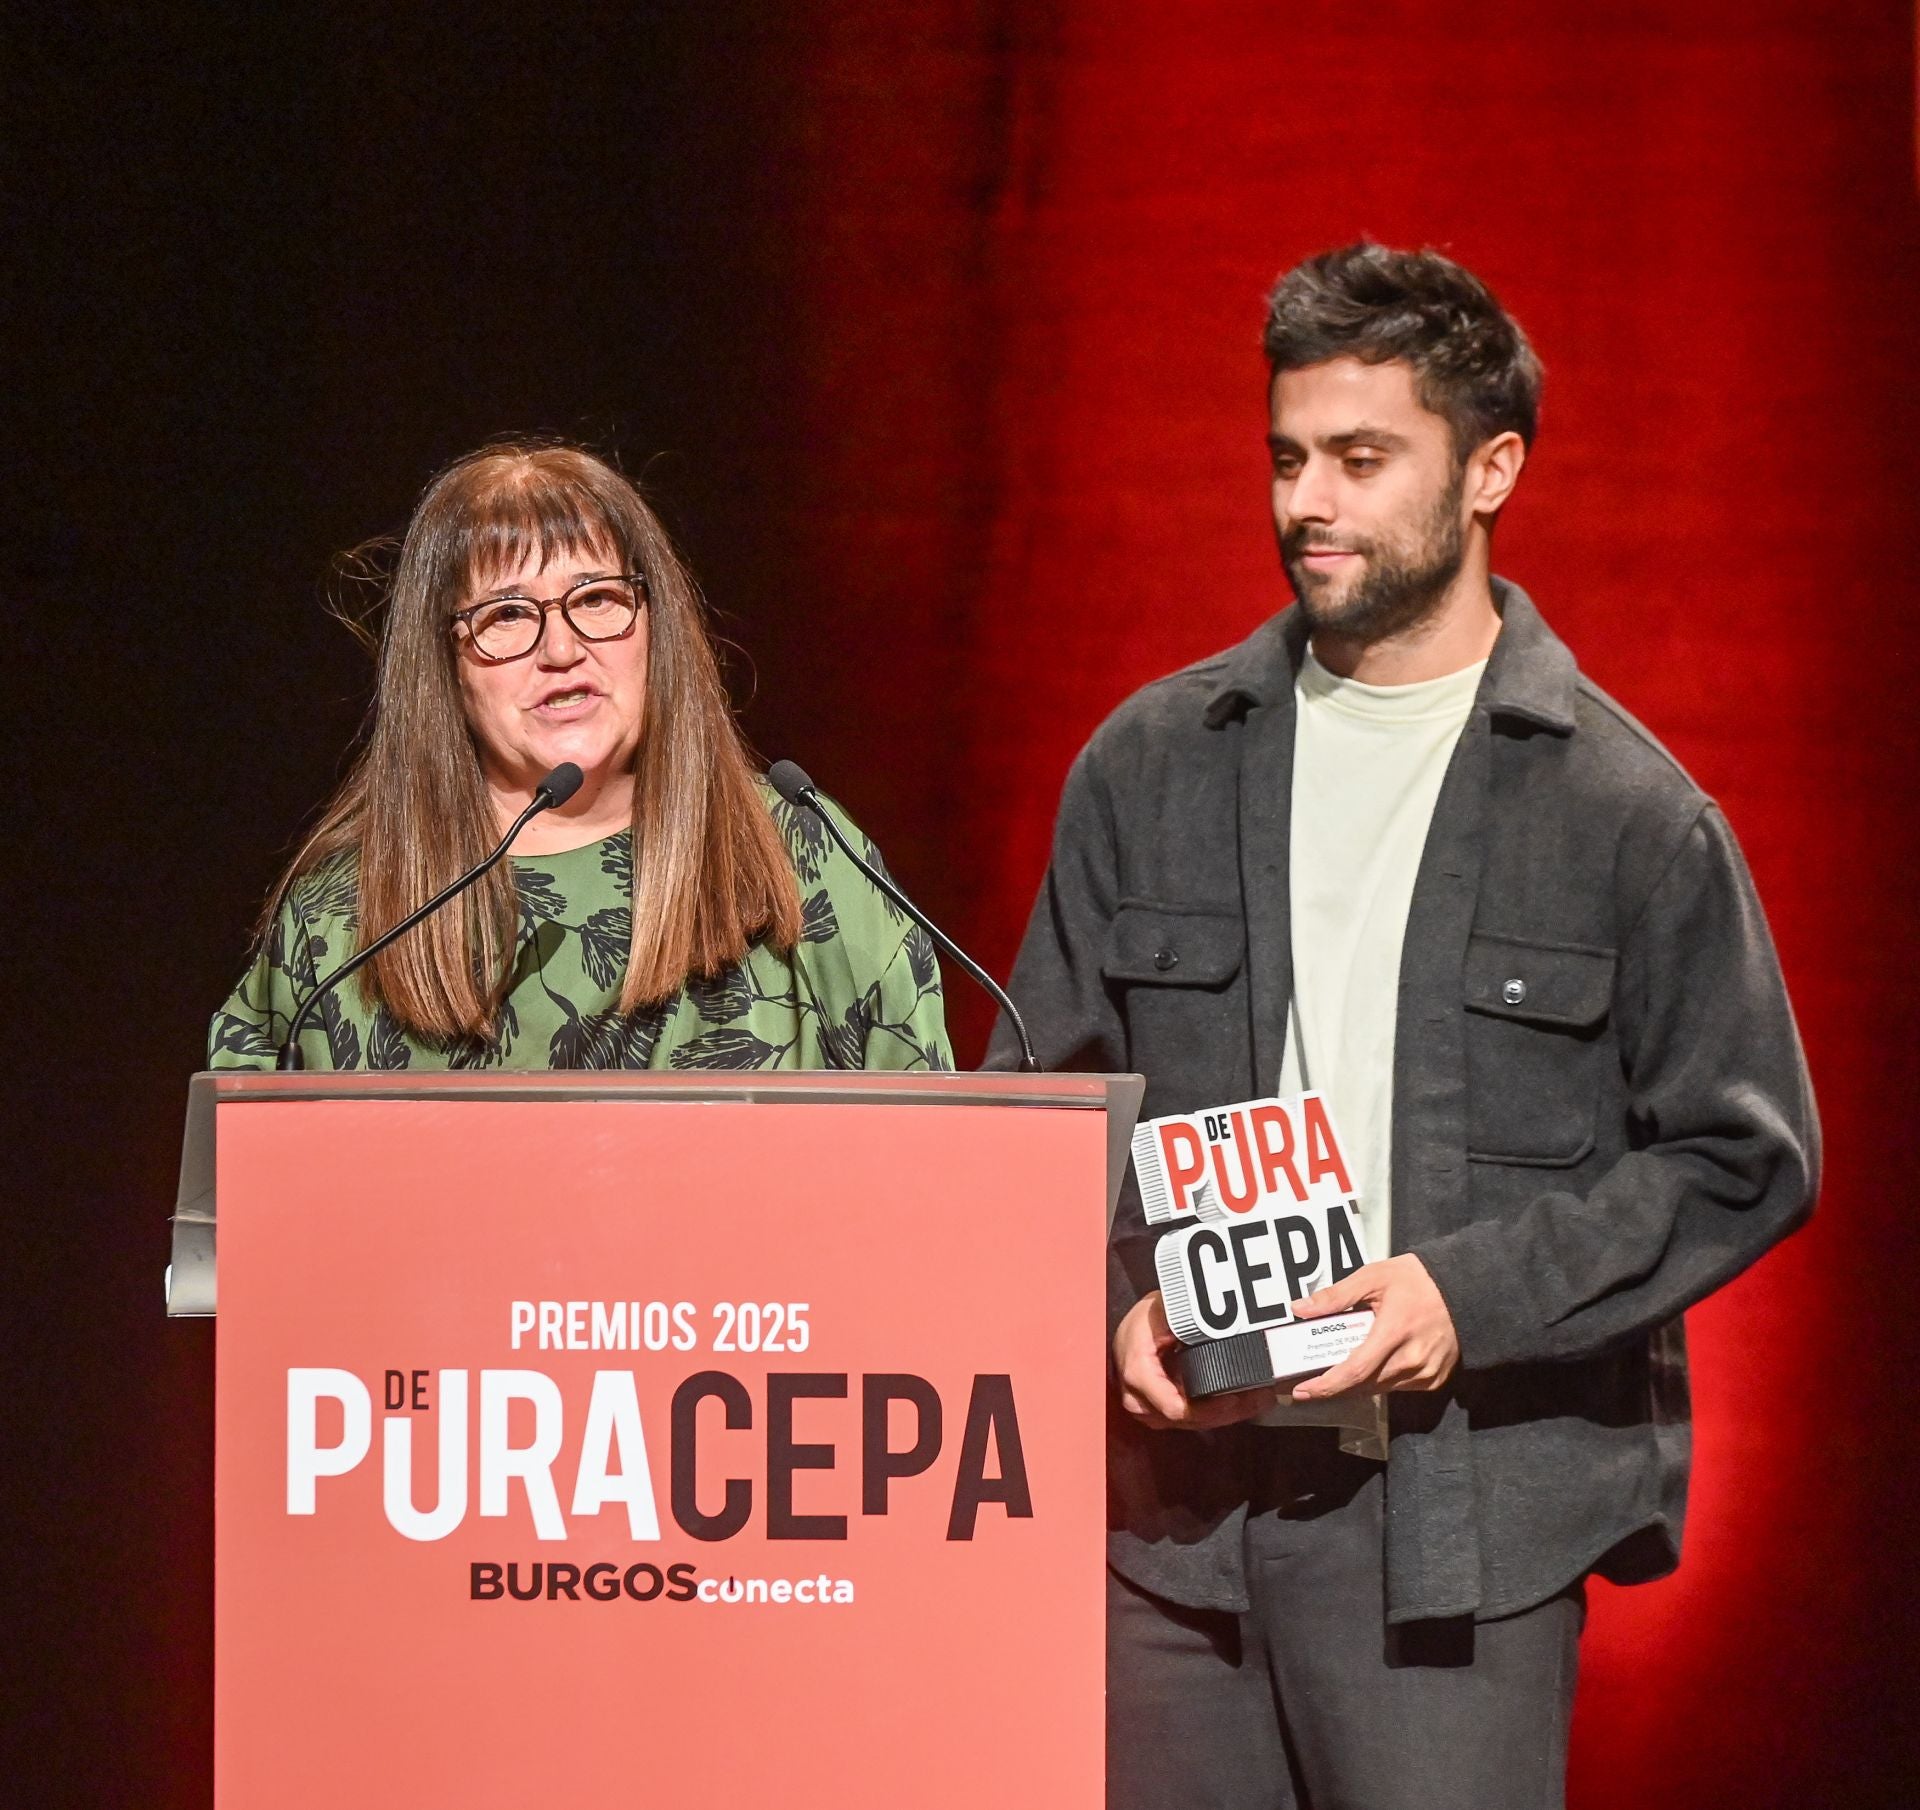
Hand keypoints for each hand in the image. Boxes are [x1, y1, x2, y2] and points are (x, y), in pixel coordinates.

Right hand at [1113, 1290, 1281, 1430]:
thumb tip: (1223, 1326)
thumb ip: (1189, 1322)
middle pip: (1187, 1419)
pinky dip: (1218, 1411)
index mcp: (1138, 1373)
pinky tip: (1243, 1401)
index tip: (1234, 1398)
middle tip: (1259, 1397)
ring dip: (1226, 1414)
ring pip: (1192, 1422)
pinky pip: (1191, 1417)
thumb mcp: (1166, 1311)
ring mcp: (1150, 1408)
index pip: (1174, 1407)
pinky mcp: (1162, 1411)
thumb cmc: (1147, 1317)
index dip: (1207, 1409)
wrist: (1136, 1324)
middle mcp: (1140, 1397)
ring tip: (1258, 1398)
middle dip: (1226, 1412)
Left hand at [1288, 1254, 1459, 1400]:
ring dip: (1356, 1384)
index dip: (1326, 1385)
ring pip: (1380, 1388)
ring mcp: (1426, 1372)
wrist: (1464, 1288)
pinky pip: (1398, 1387)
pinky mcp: (1435, 1379)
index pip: (1355, 1370)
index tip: (1302, 1391)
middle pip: (1364, 1384)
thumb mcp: (1372, 1277)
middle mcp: (1412, 1358)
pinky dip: (1379, 1380)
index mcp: (1394, 1331)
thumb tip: (1301, 1308)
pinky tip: (1370, 1366)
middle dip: (1334, 1386)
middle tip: (1309, 1380)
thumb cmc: (1418, 1280)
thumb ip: (1335, 1296)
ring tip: (1335, 1371)